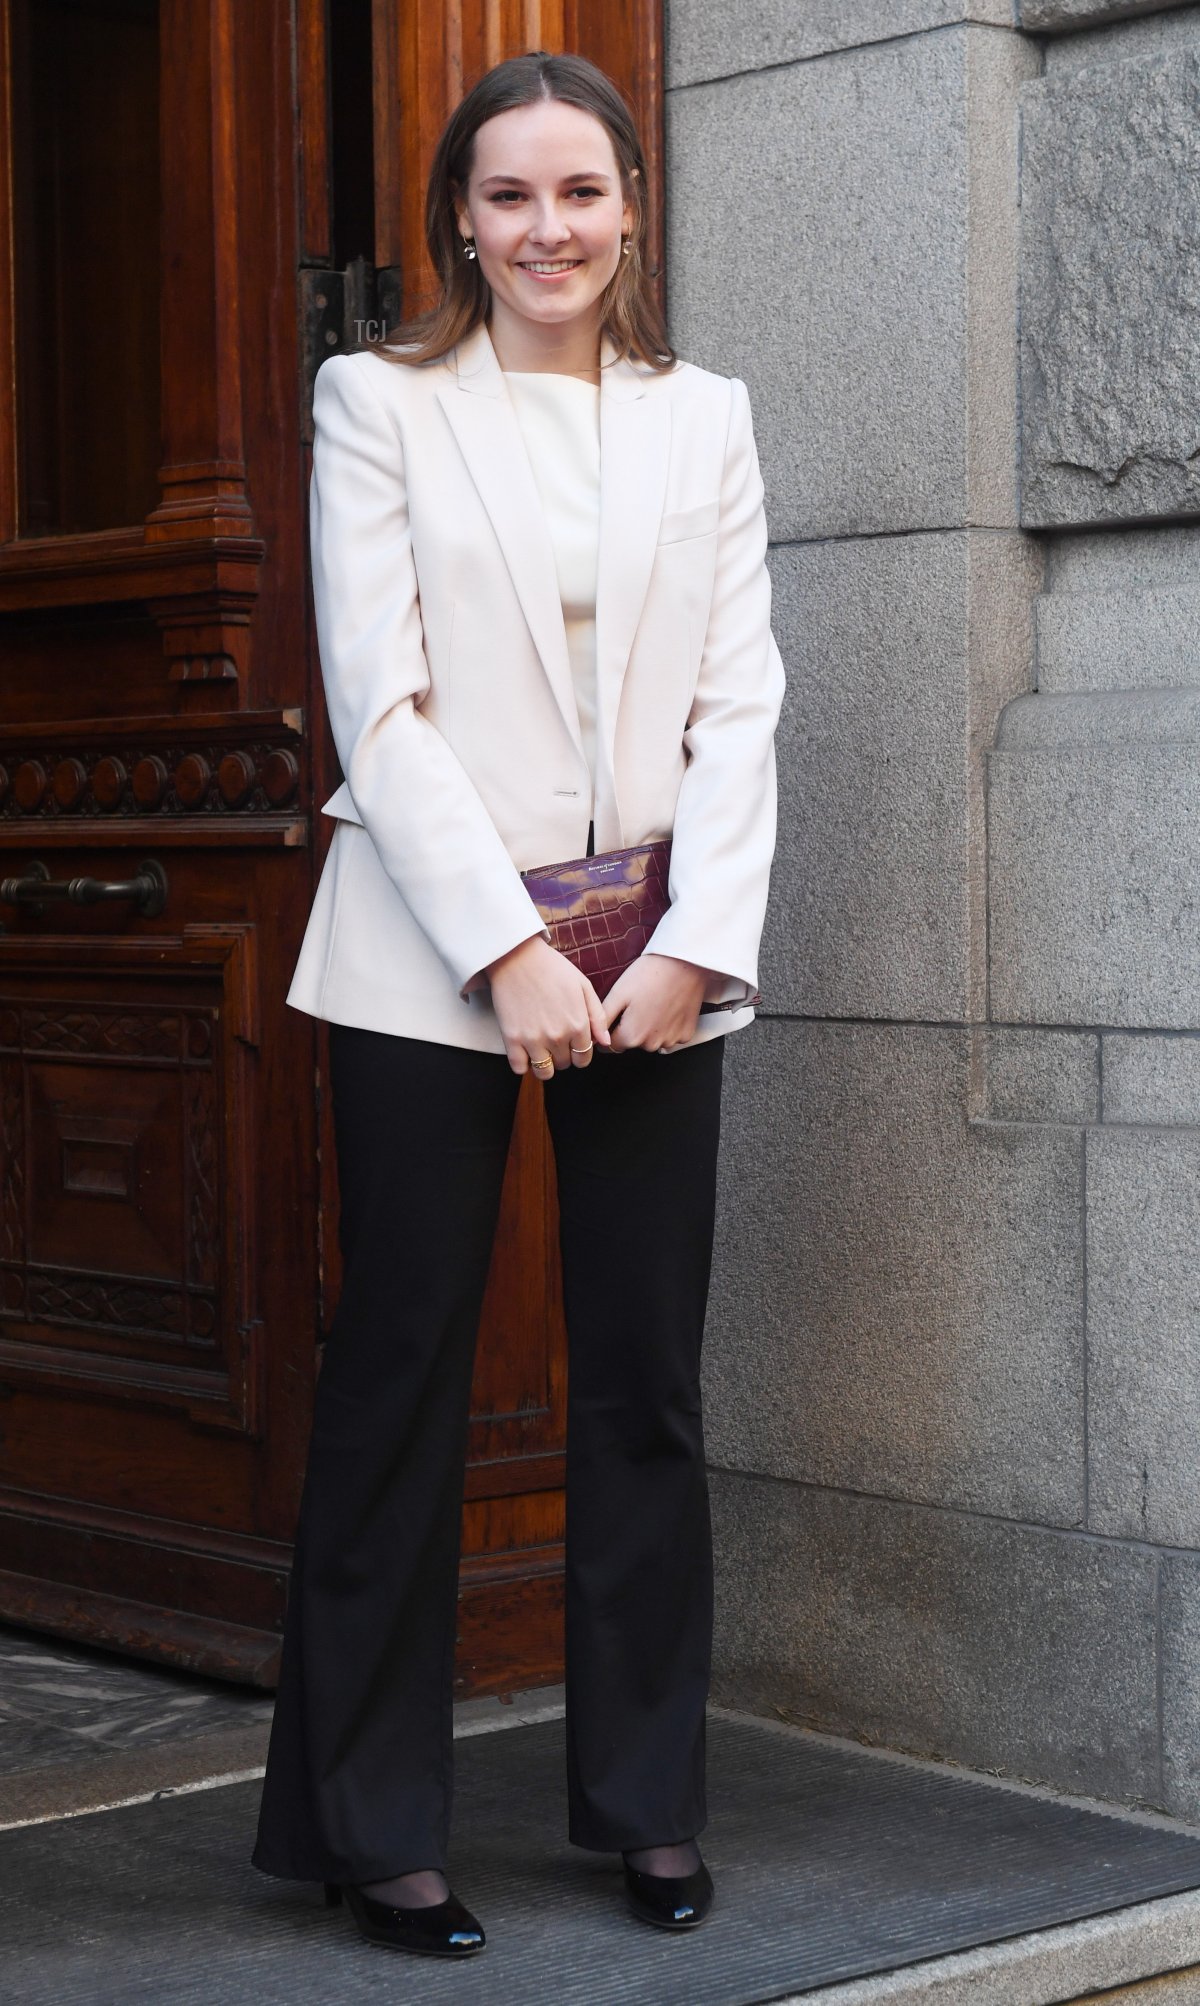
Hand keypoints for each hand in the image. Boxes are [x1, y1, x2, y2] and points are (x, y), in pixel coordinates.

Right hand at [485, 936, 611, 1076]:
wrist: (517, 956)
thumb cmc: (552, 968)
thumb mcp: (583, 986)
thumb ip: (597, 1016)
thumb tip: (605, 1042)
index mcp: (578, 1024)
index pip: (584, 1058)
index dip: (579, 1054)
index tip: (572, 1045)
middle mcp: (557, 1036)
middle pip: (564, 1064)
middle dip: (563, 1056)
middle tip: (555, 1040)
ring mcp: (533, 1039)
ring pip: (544, 1072)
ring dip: (545, 1064)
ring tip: (540, 1049)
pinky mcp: (512, 1038)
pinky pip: (519, 1068)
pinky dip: (523, 1064)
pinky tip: (524, 1050)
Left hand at [601, 953, 709, 1053]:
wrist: (684, 963)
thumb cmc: (650, 974)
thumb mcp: (618, 993)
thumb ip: (603, 1020)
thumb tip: (595, 1038)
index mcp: (632, 1036)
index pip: (611, 1046)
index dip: (610, 1030)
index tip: (617, 1015)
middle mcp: (652, 1044)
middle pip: (633, 1043)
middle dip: (631, 1028)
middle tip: (637, 1003)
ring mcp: (671, 1041)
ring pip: (652, 1040)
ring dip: (649, 1028)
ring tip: (653, 1003)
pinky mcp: (686, 1034)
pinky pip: (670, 1035)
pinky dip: (667, 1026)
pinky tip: (667, 1007)